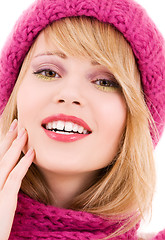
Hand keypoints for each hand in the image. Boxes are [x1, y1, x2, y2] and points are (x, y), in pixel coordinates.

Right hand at [0, 119, 33, 239]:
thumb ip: (3, 181)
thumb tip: (12, 170)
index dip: (4, 141)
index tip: (11, 129)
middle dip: (8, 137)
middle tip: (17, 123)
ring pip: (6, 162)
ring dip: (16, 145)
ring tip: (25, 132)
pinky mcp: (4, 200)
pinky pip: (15, 177)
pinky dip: (23, 163)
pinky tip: (32, 153)